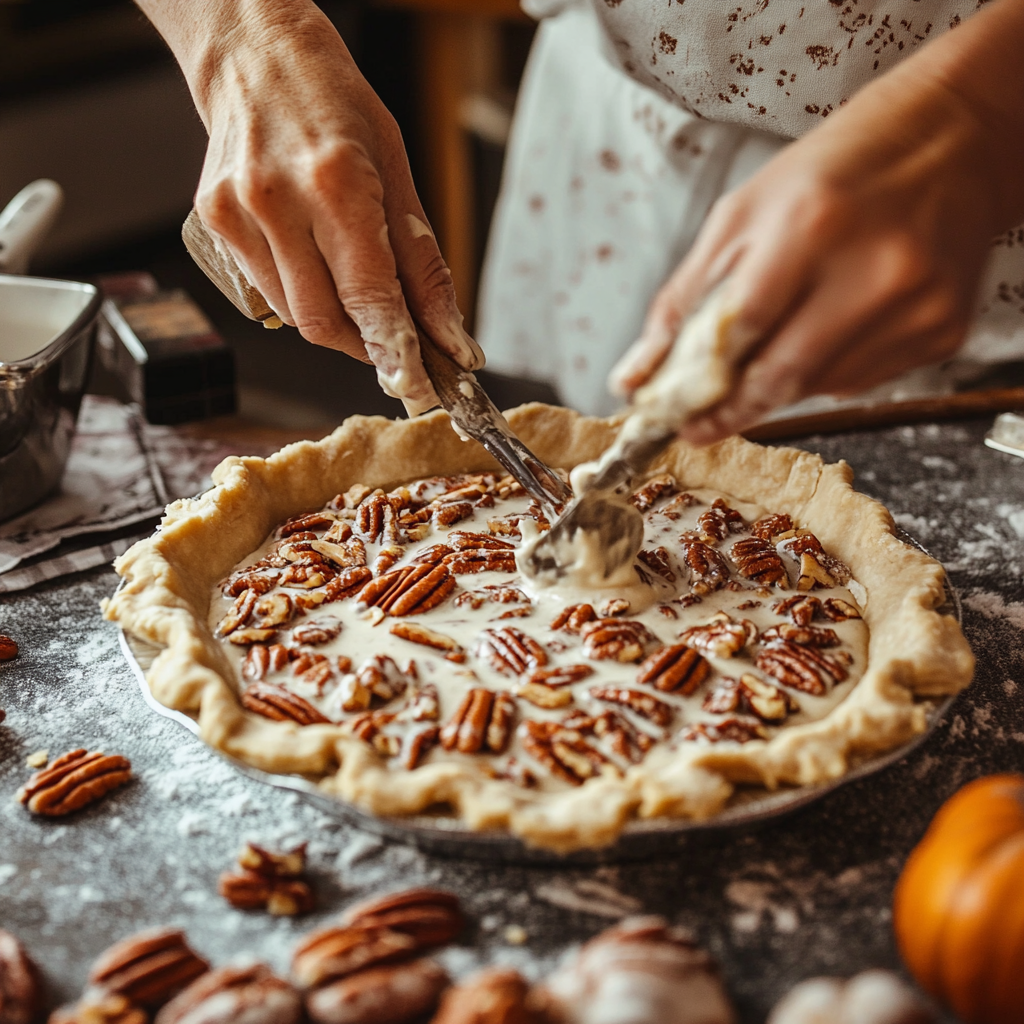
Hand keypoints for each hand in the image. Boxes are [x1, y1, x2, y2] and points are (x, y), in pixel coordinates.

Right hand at [140, 0, 481, 413]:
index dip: (395, 352)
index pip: (368, 296)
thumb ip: (423, 264)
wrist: (255, 55)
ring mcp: (237, 213)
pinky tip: (314, 261)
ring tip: (355, 286)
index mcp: (335, 182)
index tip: (417, 388)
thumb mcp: (399, 172)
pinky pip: (268, 292)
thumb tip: (451, 336)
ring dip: (337, 322)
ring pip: (295, 316)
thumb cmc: (336, 106)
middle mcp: (276, 201)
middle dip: (367, 346)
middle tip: (396, 344)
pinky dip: (303, 297)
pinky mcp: (213, 221)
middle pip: (325, 322)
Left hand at [610, 0, 1023, 443]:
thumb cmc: (836, 170)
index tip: (672, 414)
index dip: (698, 386)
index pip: (739, 333)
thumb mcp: (743, 213)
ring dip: (779, 384)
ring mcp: (917, 304)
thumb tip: (637, 374)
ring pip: (818, 388)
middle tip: (701, 421)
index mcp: (812, 225)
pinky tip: (827, 328)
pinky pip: (860, 381)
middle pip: (781, 375)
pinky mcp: (944, 329)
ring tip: (776, 342)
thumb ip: (684, 298)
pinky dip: (825, 371)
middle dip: (732, 407)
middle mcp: (874, 269)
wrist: (954, 140)